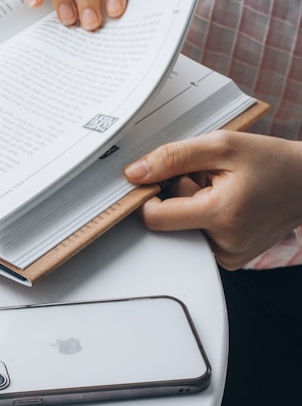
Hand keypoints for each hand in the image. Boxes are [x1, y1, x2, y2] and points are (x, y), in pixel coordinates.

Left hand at [124, 131, 301, 269]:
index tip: (155, 180)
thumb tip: (134, 173)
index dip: (147, 196)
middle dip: (175, 197)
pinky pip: (197, 238)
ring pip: (181, 231)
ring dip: (190, 208)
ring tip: (218, 191)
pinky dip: (202, 220)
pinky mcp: (231, 259)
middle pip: (168, 223)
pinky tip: (223, 206)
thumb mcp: (221, 146)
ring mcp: (230, 256)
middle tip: (203, 179)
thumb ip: (172, 157)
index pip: (155, 218)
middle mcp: (226, 243)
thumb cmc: (271, 161)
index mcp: (221, 214)